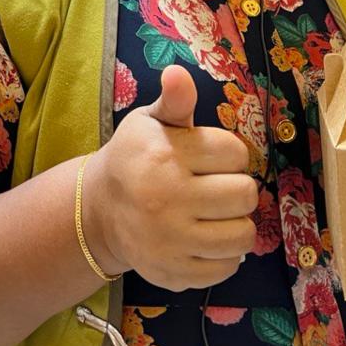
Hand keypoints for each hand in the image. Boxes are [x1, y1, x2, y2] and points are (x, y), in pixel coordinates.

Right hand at [82, 66, 256, 291]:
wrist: (99, 210)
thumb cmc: (135, 158)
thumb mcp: (149, 122)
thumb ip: (174, 101)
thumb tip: (178, 73)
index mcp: (166, 156)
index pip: (236, 153)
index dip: (230, 154)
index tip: (211, 158)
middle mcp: (168, 199)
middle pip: (246, 195)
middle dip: (238, 188)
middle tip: (218, 187)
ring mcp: (171, 240)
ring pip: (243, 234)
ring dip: (237, 222)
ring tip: (217, 214)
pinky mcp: (174, 272)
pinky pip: (227, 267)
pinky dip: (225, 254)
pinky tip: (206, 238)